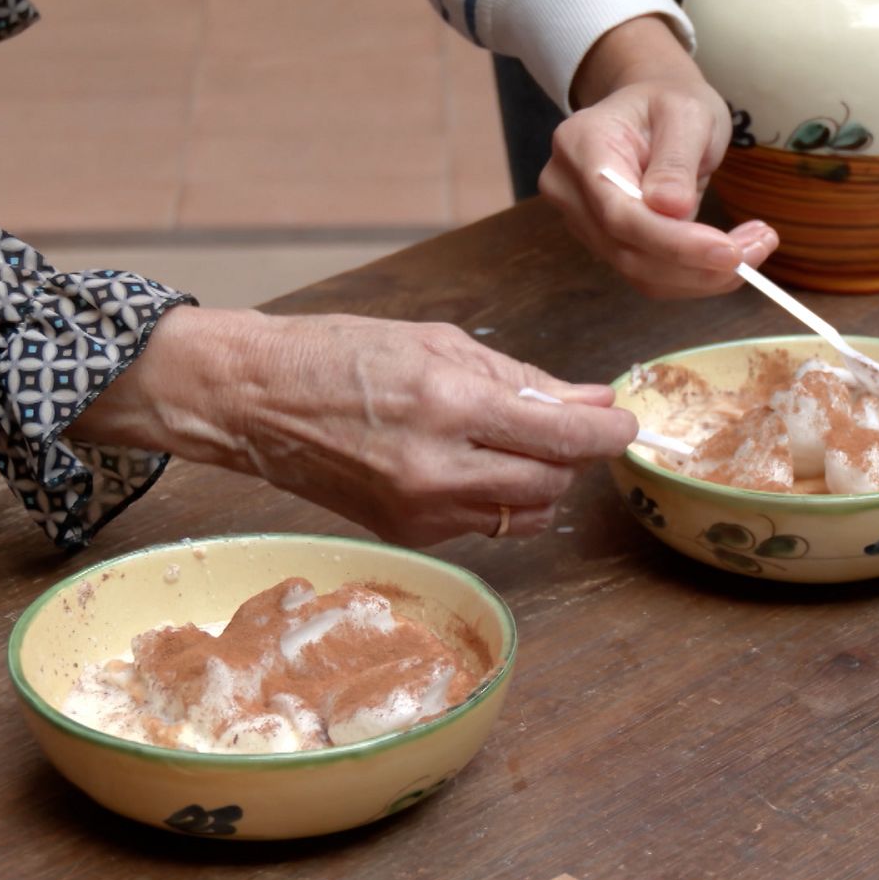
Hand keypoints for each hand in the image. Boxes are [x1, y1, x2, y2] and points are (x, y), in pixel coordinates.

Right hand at [72, 306, 638, 544]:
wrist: (252, 400)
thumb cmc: (341, 355)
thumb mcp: (438, 344)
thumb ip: (522, 379)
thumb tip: (593, 401)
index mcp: (449, 406)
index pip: (562, 435)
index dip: (608, 433)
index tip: (626, 424)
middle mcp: (439, 469)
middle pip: (553, 482)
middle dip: (574, 455)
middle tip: (571, 424)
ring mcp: (421, 511)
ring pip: (525, 513)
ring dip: (541, 481)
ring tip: (518, 443)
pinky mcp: (409, 536)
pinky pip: (484, 525)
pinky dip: (497, 497)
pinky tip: (472, 464)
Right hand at [538, 14, 778, 297]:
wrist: (652, 108)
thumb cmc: (670, 101)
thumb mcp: (686, 112)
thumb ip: (676, 159)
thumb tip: (672, 209)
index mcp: (581, 145)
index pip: (619, 213)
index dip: (673, 242)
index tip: (729, 251)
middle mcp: (569, 189)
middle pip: (628, 251)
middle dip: (698, 263)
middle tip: (761, 245)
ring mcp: (583, 221)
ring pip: (640, 272)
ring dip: (703, 274)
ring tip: (757, 245)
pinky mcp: (607, 243)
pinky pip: (649, 274)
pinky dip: (694, 275)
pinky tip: (730, 255)